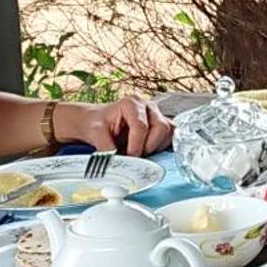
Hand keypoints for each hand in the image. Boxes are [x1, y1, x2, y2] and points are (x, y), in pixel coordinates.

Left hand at [58, 96, 173, 155]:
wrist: (96, 123)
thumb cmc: (96, 125)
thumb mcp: (95, 134)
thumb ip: (106, 148)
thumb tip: (118, 164)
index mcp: (131, 103)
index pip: (141, 126)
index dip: (136, 146)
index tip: (128, 157)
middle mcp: (147, 106)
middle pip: (161, 127)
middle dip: (149, 146)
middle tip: (135, 155)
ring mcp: (156, 114)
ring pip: (169, 132)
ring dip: (156, 146)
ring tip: (139, 151)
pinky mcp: (161, 124)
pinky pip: (171, 136)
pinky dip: (161, 146)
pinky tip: (147, 150)